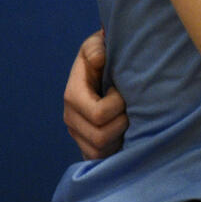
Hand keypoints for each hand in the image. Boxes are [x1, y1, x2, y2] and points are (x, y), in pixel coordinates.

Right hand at [63, 29, 127, 159]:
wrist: (106, 66)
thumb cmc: (104, 53)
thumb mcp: (99, 43)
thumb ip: (96, 48)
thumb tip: (98, 60)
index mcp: (73, 95)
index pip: (98, 114)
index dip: (117, 105)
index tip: (123, 90)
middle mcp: (71, 118)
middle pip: (100, 136)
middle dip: (122, 121)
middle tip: (130, 105)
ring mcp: (77, 134)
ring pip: (100, 150)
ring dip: (119, 134)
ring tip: (127, 116)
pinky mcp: (85, 145)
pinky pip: (99, 158)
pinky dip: (114, 147)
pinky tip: (123, 130)